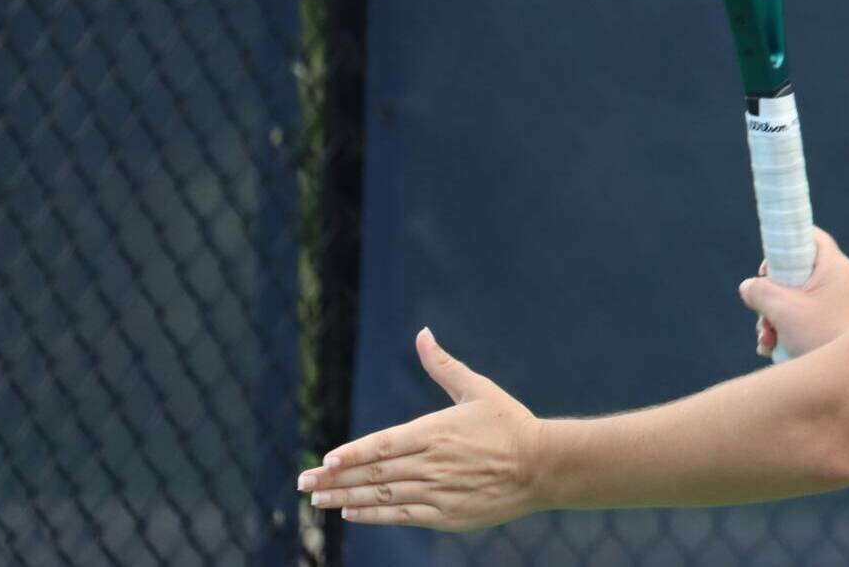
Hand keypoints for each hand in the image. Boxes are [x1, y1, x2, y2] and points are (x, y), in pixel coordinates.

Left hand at [299, 328, 542, 530]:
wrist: (544, 465)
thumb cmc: (509, 423)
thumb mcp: (477, 389)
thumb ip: (443, 365)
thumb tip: (422, 334)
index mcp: (435, 431)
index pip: (383, 444)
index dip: (352, 453)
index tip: (324, 461)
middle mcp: (432, 463)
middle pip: (375, 473)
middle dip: (335, 479)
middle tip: (303, 483)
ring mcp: (439, 491)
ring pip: (383, 496)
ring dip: (347, 498)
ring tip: (318, 501)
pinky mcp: (448, 514)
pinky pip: (403, 516)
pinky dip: (374, 515)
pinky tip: (352, 513)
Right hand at [739, 228, 848, 358]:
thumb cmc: (821, 337)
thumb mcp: (783, 311)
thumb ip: (760, 291)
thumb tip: (749, 287)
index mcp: (835, 268)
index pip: (811, 238)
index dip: (785, 245)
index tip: (768, 269)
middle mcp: (841, 282)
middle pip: (797, 274)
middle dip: (772, 298)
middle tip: (764, 315)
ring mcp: (840, 305)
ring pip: (797, 301)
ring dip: (774, 320)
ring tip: (768, 341)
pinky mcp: (836, 325)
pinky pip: (806, 319)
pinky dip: (788, 331)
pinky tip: (774, 350)